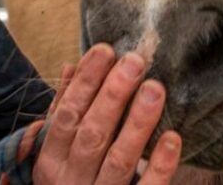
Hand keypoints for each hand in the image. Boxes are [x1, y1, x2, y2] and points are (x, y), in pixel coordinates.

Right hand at [36, 44, 180, 184]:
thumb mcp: (56, 154)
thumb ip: (64, 113)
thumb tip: (72, 66)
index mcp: (49, 163)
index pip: (66, 116)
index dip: (85, 83)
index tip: (106, 50)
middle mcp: (69, 183)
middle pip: (92, 134)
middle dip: (113, 95)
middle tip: (136, 61)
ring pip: (119, 160)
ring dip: (137, 123)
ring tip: (156, 89)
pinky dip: (159, 167)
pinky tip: (174, 138)